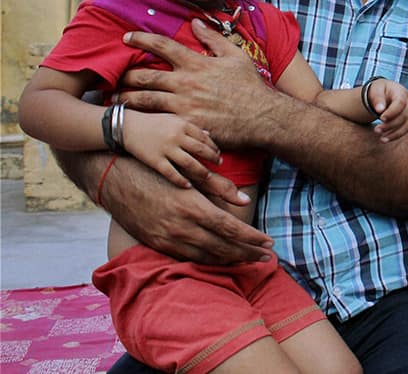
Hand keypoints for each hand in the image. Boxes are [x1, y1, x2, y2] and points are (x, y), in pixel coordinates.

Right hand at [102, 155, 273, 263]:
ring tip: (250, 261)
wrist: (113, 179)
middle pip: (222, 247)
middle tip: (267, 258)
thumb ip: (218, 188)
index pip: (230, 229)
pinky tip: (221, 261)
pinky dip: (208, 261)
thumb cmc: (155, 171)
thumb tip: (245, 199)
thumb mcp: (188, 176)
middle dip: (247, 253)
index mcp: (192, 207)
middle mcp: (180, 227)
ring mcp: (167, 239)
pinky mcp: (156, 244)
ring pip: (206, 256)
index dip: (251, 238)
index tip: (269, 243)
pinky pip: (188, 258)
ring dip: (231, 260)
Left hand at [118, 20, 275, 146]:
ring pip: (144, 101)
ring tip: (113, 99)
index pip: (162, 46)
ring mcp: (184, 106)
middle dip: (124, 75)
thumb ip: (213, 38)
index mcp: (196, 64)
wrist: (263, 117)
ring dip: (125, 99)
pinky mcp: (186, 125)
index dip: (141, 39)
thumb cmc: (250, 86)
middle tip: (112, 76)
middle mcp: (185, 83)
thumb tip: (195, 23)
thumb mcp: (236, 56)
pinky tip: (132, 121)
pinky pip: (157, 122)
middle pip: (144, 77)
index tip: (126, 37)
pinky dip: (142, 120)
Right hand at [122, 110, 220, 189]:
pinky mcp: (155, 160)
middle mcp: (176, 137)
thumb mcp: (173, 119)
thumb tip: (209, 135)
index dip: (214, 147)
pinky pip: (172, 173)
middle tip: (219, 164)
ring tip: (208, 176)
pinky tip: (189, 186)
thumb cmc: (153, 122)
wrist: (127, 127)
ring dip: (202, 172)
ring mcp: (165, 149)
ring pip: (190, 164)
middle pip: (201, 150)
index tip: (218, 153)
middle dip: (213, 158)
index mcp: (182, 125)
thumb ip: (191, 127)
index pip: (204, 138)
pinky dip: (182, 181)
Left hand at [368, 79, 407, 146]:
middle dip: (389, 126)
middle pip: (403, 117)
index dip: (391, 112)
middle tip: (376, 130)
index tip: (381, 119)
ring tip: (382, 139)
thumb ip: (377, 98)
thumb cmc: (380, 92)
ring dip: (395, 134)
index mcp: (402, 92)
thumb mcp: (376, 90)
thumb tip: (379, 109)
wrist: (386, 93)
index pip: (400, 103)